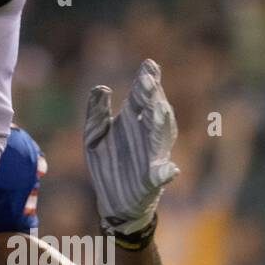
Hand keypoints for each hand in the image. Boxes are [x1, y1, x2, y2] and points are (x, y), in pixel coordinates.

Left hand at [84, 59, 179, 235]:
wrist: (112, 199)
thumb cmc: (108, 162)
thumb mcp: (94, 134)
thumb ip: (97, 111)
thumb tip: (102, 87)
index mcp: (133, 121)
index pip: (143, 96)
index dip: (147, 81)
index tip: (148, 64)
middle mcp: (147, 135)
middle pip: (155, 111)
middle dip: (153, 96)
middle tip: (149, 81)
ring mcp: (153, 156)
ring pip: (162, 137)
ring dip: (161, 123)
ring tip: (159, 109)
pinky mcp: (152, 180)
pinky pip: (161, 175)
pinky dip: (166, 172)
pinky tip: (170, 169)